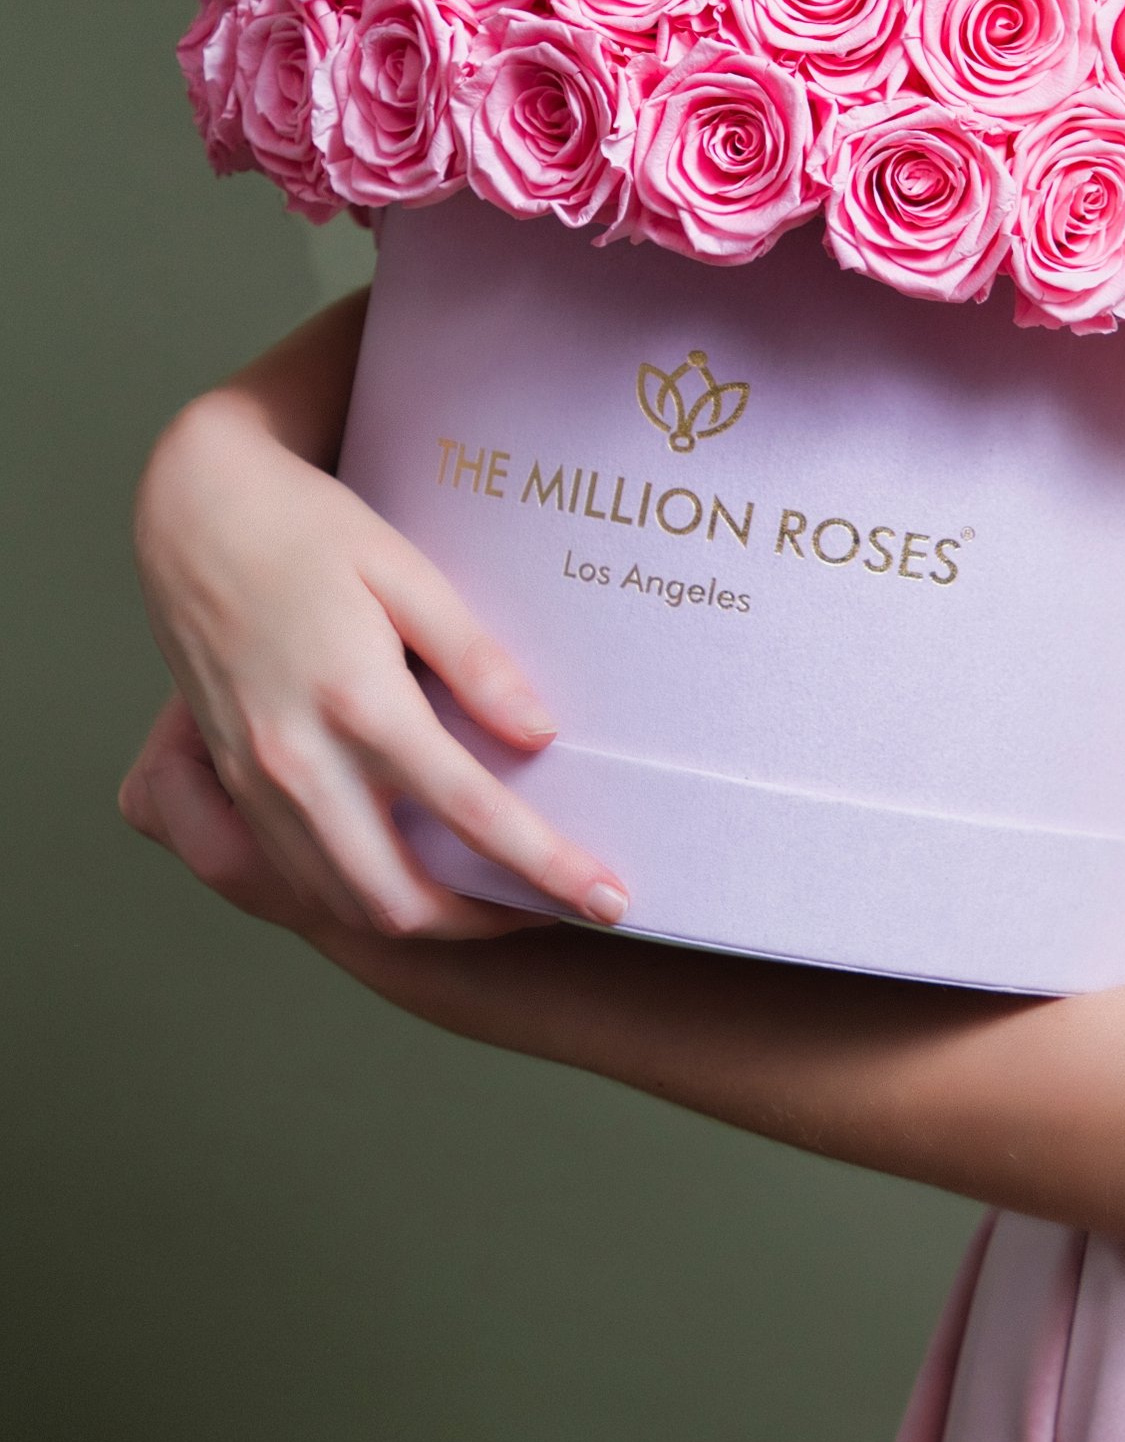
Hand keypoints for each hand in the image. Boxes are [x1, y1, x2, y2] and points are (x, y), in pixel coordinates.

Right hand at [128, 345, 628, 939]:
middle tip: (555, 909)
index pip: (472, 816)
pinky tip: (417, 872)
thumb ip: (475, 661)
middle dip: (484, 927)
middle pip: (399, 902)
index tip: (611, 900)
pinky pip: (301, 876)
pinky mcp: (233, 784)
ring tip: (498, 900)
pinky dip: (363, 895)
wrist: (196, 513)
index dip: (549, 869)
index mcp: (358, 704)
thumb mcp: (406, 571)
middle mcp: (299, 761)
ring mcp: (257, 782)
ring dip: (426, 922)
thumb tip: (541, 736)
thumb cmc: (309, 530)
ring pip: (344, 905)